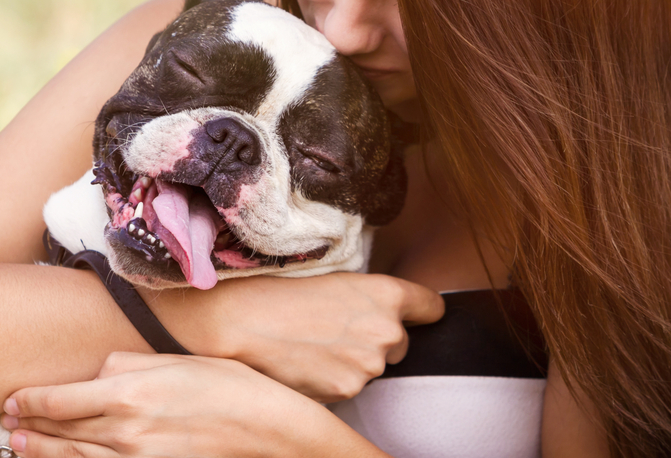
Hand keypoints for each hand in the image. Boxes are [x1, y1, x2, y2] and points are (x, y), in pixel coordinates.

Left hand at [0, 351, 328, 457]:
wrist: (269, 432)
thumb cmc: (229, 387)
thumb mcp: (177, 360)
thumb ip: (129, 363)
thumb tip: (98, 370)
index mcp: (129, 391)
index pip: (60, 399)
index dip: (29, 400)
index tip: (13, 398)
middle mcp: (125, 430)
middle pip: (61, 431)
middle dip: (30, 426)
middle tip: (7, 422)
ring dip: (42, 453)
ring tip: (21, 446)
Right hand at [149, 272, 443, 402]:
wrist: (239, 320)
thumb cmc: (279, 290)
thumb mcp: (333, 279)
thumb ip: (368, 299)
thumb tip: (384, 313)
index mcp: (386, 293)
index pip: (430, 307)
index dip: (419, 311)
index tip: (412, 315)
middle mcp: (386, 329)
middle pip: (399, 343)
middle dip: (374, 340)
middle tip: (333, 329)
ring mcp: (369, 364)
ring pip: (373, 368)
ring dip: (352, 362)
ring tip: (313, 345)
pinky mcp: (347, 390)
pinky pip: (349, 387)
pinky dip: (332, 380)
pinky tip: (306, 364)